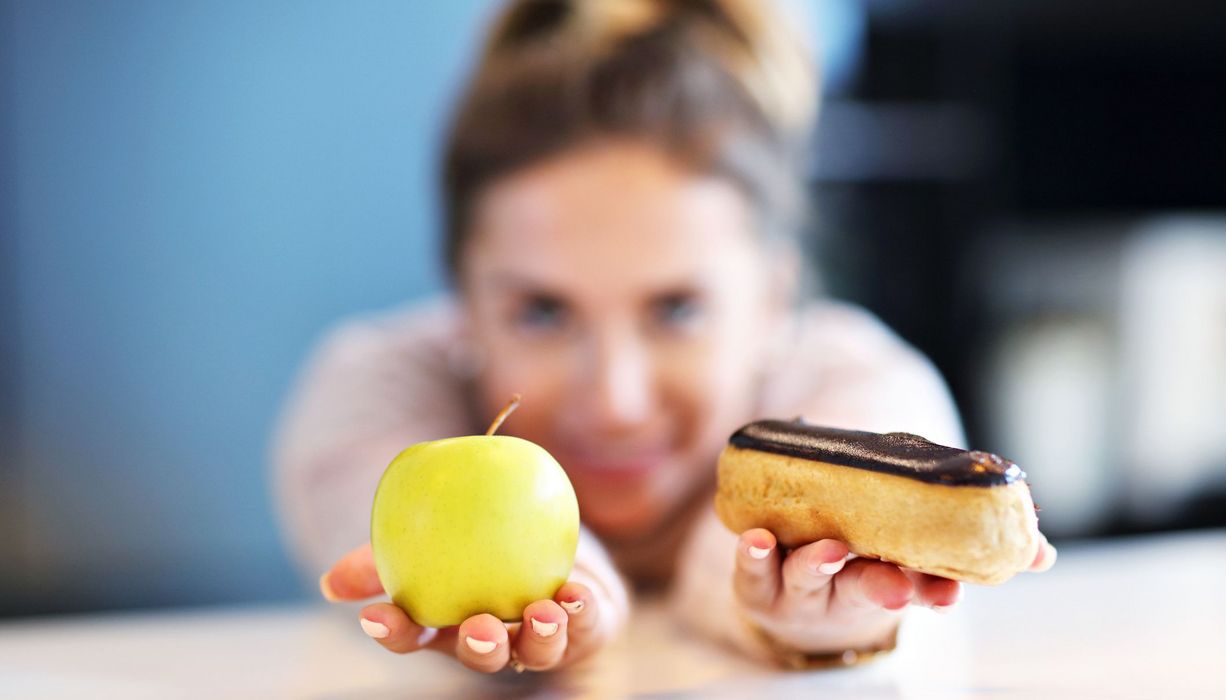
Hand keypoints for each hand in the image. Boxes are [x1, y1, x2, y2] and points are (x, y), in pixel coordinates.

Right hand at [320, 543, 607, 672]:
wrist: (556, 534)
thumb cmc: (482, 536)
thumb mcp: (433, 533)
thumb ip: (386, 552)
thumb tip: (331, 583)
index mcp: (448, 620)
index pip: (414, 632)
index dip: (395, 631)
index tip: (376, 618)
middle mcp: (494, 636)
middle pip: (481, 651)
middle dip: (480, 646)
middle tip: (478, 626)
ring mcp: (541, 637)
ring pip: (538, 648)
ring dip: (540, 635)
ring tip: (543, 612)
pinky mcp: (586, 627)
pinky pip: (587, 624)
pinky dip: (582, 611)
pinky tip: (576, 595)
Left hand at [732, 529, 1057, 653]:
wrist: (792, 610)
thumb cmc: (860, 569)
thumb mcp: (911, 564)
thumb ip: (966, 546)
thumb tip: (1042, 538)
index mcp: (887, 581)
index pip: (919, 586)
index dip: (937, 587)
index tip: (955, 590)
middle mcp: (843, 589)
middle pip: (867, 587)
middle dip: (886, 585)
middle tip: (900, 585)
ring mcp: (798, 587)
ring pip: (812, 576)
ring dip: (821, 562)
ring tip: (831, 548)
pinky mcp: (757, 582)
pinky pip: (752, 568)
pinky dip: (753, 554)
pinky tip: (754, 537)